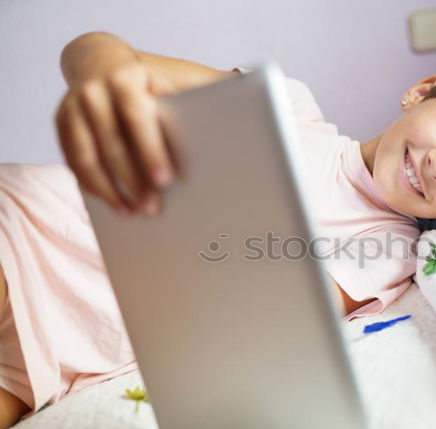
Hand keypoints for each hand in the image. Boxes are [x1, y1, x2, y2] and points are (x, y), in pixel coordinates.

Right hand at [55, 56, 176, 215]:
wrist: (98, 62)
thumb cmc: (145, 82)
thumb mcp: (167, 81)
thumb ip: (189, 99)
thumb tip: (227, 119)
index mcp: (124, 80)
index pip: (138, 118)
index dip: (151, 151)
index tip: (166, 181)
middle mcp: (94, 92)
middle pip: (112, 144)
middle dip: (132, 180)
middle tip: (152, 208)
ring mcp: (72, 108)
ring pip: (87, 158)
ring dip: (110, 191)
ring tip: (132, 213)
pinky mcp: (61, 122)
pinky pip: (73, 161)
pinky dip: (92, 186)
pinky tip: (112, 203)